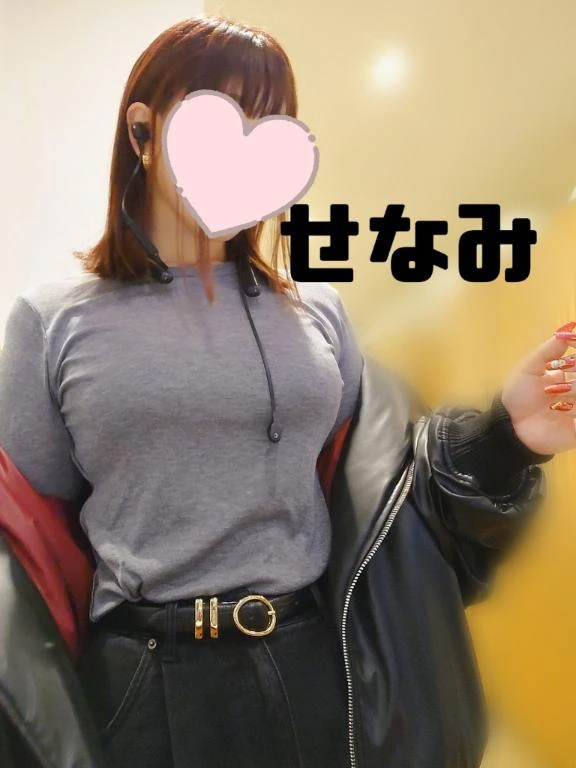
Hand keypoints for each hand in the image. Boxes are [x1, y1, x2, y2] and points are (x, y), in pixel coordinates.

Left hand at [501, 322, 575, 455]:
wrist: (509, 425)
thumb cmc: (517, 396)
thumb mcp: (529, 369)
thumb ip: (548, 350)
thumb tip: (568, 329)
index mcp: (568, 374)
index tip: (566, 356)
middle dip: (575, 376)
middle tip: (556, 382)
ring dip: (574, 390)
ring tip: (553, 393)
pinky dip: (575, 411)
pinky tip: (564, 410)